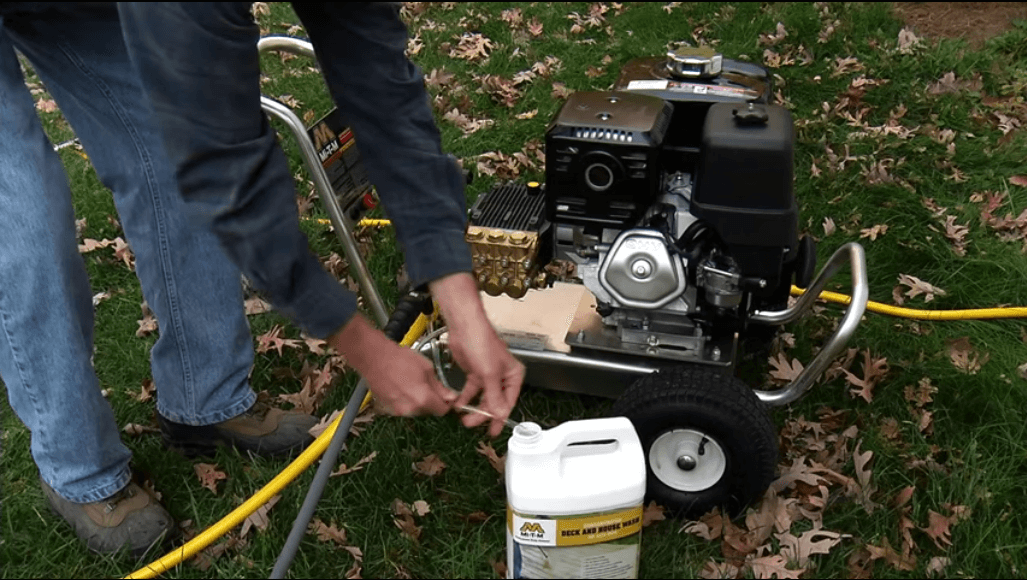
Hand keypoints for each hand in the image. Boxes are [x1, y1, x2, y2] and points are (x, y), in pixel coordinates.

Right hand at [329, 314, 455, 416]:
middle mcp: (411, 410)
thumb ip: (439, 386)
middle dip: (431, 400)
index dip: (446, 403)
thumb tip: (450, 397)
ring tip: (411, 382)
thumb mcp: (426, 368)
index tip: (445, 396)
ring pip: (415, 410)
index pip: (442, 411)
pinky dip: (405, 400)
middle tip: (426, 384)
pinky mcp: (388, 408)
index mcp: (423, 400)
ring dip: (417, 400)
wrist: (373, 358)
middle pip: (429, 411)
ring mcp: (397, 410)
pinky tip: (401, 386)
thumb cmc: (400, 359)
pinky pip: (403, 407)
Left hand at [430, 273, 524, 436]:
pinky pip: (470, 391)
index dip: (500, 417)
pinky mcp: (474, 372)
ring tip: (464, 418)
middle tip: (473, 425)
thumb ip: (494, 396)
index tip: (494, 431)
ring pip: (482, 398)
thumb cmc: (482, 341)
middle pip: (494, 402)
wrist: (464, 327)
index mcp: (513, 375)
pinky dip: (465, 398)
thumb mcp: (489, 374)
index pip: (508, 402)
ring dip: (473, 408)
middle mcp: (502, 376)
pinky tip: (458, 405)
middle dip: (484, 414)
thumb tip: (499, 414)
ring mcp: (487, 375)